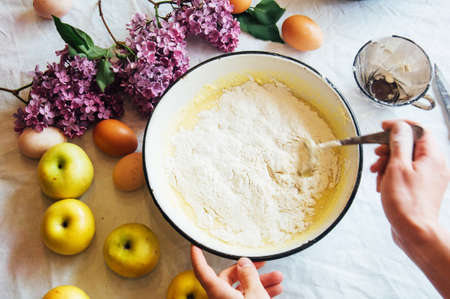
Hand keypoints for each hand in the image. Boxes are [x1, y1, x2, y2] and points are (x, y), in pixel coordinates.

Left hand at [190, 245, 282, 298]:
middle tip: (264, 264)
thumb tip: (243, 262)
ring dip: (260, 282)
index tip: (195, 244)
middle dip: (249, 270)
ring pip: (241, 289)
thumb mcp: (254, 295)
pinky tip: (276, 290)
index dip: (197, 256)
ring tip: (278, 278)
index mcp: (218, 292)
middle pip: (229, 277)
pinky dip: (259, 293)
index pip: (202, 270)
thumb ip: (249, 275)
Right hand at [370, 120, 449, 247]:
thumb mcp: (397, 167)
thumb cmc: (406, 203)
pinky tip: (383, 184)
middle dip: (389, 148)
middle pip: (410, 144)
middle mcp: (434, 165)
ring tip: (377, 173)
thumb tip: (398, 126)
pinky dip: (392, 174)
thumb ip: (398, 143)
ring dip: (387, 163)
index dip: (400, 126)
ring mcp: (428, 177)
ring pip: (405, 159)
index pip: (419, 129)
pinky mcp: (420, 187)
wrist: (414, 232)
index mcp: (432, 156)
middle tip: (377, 155)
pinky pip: (405, 172)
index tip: (384, 127)